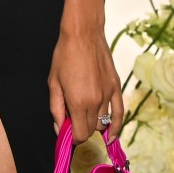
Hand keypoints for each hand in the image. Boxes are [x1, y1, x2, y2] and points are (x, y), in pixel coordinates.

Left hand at [48, 29, 123, 143]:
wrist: (83, 34)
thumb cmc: (64, 55)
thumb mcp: (53, 82)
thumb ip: (56, 108)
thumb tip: (60, 129)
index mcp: (78, 101)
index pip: (80, 135)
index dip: (72, 138)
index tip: (67, 133)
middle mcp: (96, 102)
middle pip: (91, 130)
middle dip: (81, 129)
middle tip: (71, 118)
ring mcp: (108, 95)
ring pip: (103, 122)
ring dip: (93, 124)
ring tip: (84, 116)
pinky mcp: (116, 88)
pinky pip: (120, 113)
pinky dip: (116, 127)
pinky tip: (111, 136)